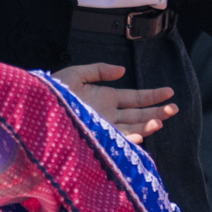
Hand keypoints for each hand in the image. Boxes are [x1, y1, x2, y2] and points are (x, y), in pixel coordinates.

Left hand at [56, 61, 175, 142]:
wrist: (36, 106)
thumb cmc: (53, 91)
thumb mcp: (77, 74)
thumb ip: (99, 70)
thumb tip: (122, 71)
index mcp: (106, 98)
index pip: (136, 98)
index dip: (153, 96)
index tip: (170, 92)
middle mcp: (109, 114)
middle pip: (138, 115)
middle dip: (157, 112)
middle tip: (175, 109)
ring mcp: (103, 127)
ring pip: (131, 128)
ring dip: (147, 126)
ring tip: (161, 121)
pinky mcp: (95, 137)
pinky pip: (116, 140)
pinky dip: (128, 139)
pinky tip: (140, 135)